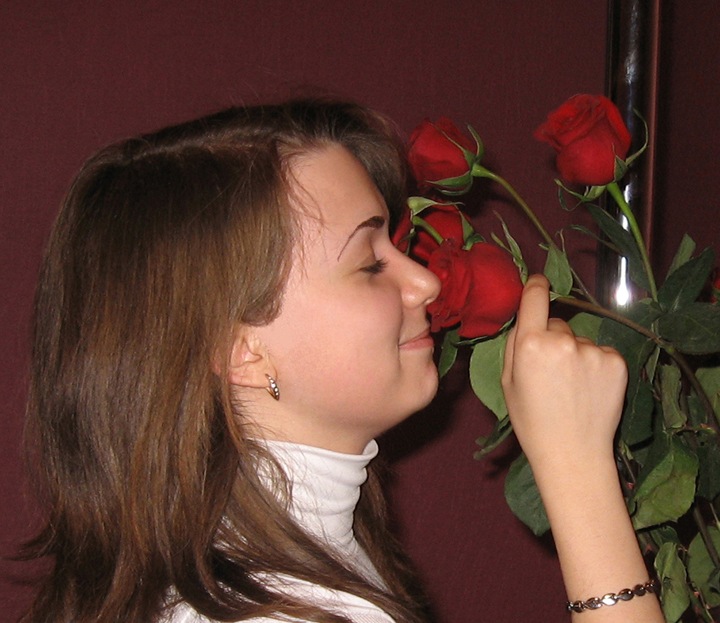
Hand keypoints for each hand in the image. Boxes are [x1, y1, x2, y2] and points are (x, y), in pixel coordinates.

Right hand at [502, 275, 627, 469]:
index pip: (535, 296)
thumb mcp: (507, 382)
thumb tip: (524, 316)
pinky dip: (596, 365)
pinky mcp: (616, 361)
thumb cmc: (532, 421)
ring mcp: (593, 350)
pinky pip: (600, 352)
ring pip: (580, 340)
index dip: (536, 287)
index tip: (539, 283)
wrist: (573, 453)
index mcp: (530, 344)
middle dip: (553, 339)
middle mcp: (563, 341)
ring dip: (576, 355)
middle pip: (557, 324)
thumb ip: (514, 344)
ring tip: (573, 388)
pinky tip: (590, 389)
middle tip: (551, 372)